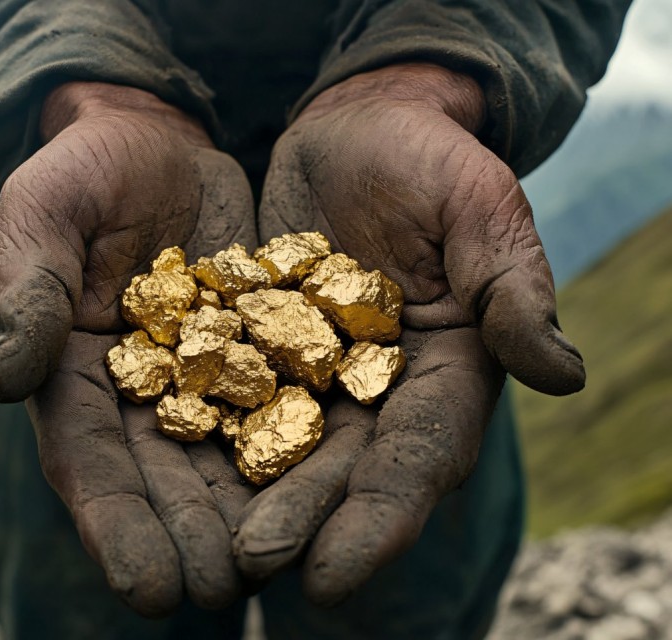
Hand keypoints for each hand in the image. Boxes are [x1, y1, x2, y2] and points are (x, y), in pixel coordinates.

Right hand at [0, 82, 255, 615]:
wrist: (157, 143)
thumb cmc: (86, 173)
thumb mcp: (47, 212)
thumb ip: (26, 287)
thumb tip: (0, 377)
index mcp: (77, 374)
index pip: (92, 464)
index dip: (116, 527)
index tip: (147, 590)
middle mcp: (144, 392)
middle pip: (165, 477)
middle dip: (190, 537)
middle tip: (224, 593)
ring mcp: (206, 374)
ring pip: (228, 455)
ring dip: (249, 513)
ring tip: (280, 565)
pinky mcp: (261, 346)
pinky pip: (284, 400)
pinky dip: (302, 445)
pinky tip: (330, 487)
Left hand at [235, 63, 584, 604]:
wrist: (358, 129)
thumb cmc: (428, 161)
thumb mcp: (478, 207)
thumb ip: (510, 287)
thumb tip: (564, 373)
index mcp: (445, 370)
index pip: (419, 454)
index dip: (381, 516)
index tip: (335, 572)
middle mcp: (378, 389)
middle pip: (342, 467)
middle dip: (302, 517)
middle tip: (253, 562)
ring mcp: (315, 372)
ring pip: (281, 445)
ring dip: (245, 496)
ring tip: (204, 543)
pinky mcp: (260, 345)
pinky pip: (229, 394)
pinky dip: (202, 431)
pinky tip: (164, 467)